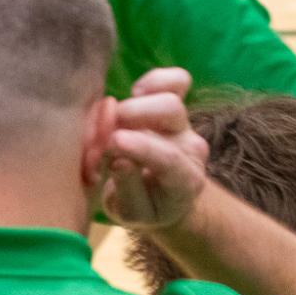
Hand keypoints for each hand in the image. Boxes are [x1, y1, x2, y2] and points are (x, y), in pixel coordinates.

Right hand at [97, 68, 208, 229]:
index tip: (112, 142)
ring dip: (136, 101)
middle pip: (171, 111)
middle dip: (133, 114)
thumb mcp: (131, 214)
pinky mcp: (176, 108)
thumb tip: (119, 160)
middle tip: (105, 132)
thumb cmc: (144, 209)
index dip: (141, 147)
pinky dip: (153, 82)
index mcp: (185, 181)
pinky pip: (176, 81)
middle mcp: (190, 148)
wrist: (164, 198)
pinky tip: (133, 95)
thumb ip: (127, 189)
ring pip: (171, 94)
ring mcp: (185, 125)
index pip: (169, 158)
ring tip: (115, 118)